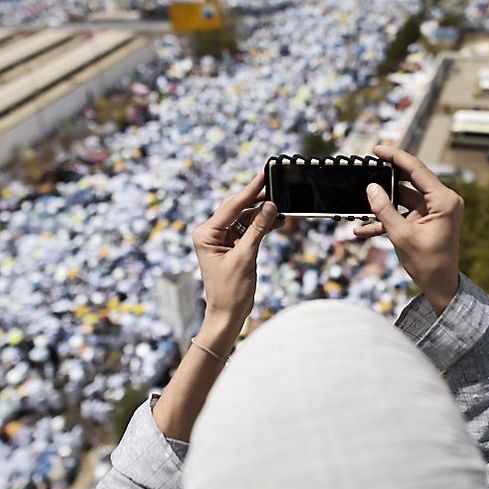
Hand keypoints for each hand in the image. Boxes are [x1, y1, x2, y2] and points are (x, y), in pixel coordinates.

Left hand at [192, 172, 277, 337]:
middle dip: (258, 200)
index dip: (250, 190)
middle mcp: (210, 233)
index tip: (263, 174)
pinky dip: (261, 226)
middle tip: (276, 186)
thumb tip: (270, 206)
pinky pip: (247, 230)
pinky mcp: (231, 246)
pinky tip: (277, 220)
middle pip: (237, 208)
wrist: (228, 314)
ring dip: (263, 215)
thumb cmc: (231, 290)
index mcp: (206, 233)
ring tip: (282, 208)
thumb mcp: (246, 256)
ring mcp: (220, 239)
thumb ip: (258, 229)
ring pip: (245, 218)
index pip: (231, 206)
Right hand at [354, 146, 462, 312]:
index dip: (395, 156)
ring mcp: (433, 210)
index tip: (377, 149)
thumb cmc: (428, 263)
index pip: (417, 169)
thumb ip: (384, 209)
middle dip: (386, 177)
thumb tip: (371, 188)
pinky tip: (362, 229)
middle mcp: (442, 200)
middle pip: (409, 180)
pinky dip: (386, 219)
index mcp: (444, 200)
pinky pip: (403, 213)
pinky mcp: (425, 220)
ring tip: (360, 201)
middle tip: (367, 167)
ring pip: (402, 198)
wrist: (440, 286)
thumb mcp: (402, 235)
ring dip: (382, 204)